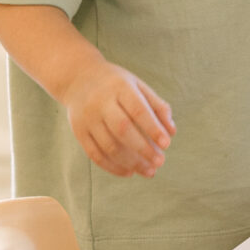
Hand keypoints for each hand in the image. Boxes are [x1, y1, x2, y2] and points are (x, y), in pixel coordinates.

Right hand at [62, 61, 173, 178]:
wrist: (77, 78)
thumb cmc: (116, 84)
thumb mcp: (137, 85)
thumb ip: (157, 106)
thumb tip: (172, 132)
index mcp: (120, 87)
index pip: (138, 110)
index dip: (153, 128)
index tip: (166, 144)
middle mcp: (101, 102)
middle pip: (122, 129)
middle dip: (143, 149)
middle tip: (160, 162)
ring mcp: (87, 118)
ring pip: (108, 146)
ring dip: (130, 162)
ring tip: (148, 171)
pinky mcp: (78, 131)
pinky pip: (94, 154)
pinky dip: (112, 167)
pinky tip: (129, 172)